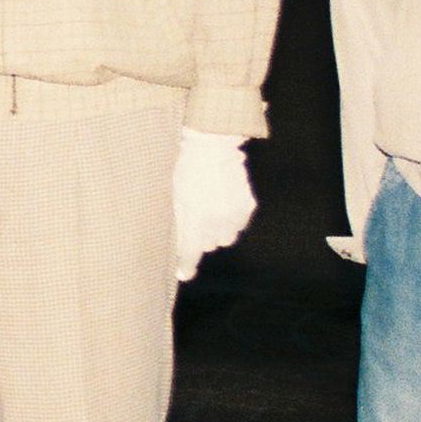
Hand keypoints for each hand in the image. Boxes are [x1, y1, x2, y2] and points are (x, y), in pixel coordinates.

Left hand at [172, 130, 255, 275]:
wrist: (211, 148)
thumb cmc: (185, 171)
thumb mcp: (174, 198)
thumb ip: (178, 224)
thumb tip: (180, 245)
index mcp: (194, 222)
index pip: (190, 253)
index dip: (186, 266)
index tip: (183, 274)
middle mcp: (215, 223)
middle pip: (209, 244)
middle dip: (202, 237)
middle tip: (196, 219)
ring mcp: (233, 216)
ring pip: (226, 237)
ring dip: (218, 229)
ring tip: (210, 208)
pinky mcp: (246, 207)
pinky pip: (238, 223)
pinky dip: (231, 218)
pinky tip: (223, 201)